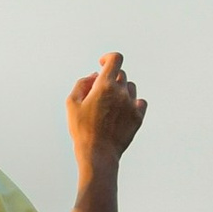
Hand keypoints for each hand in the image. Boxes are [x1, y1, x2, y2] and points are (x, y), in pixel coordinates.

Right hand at [67, 51, 146, 166]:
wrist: (98, 153)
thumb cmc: (81, 129)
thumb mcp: (71, 104)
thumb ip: (82, 84)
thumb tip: (94, 75)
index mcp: (104, 85)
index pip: (116, 59)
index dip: (108, 58)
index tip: (102, 64)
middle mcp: (121, 92)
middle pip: (121, 74)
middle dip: (110, 79)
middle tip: (100, 93)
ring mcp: (132, 104)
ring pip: (131, 87)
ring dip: (121, 90)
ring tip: (110, 104)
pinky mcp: (138, 116)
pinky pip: (140, 101)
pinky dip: (132, 102)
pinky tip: (123, 110)